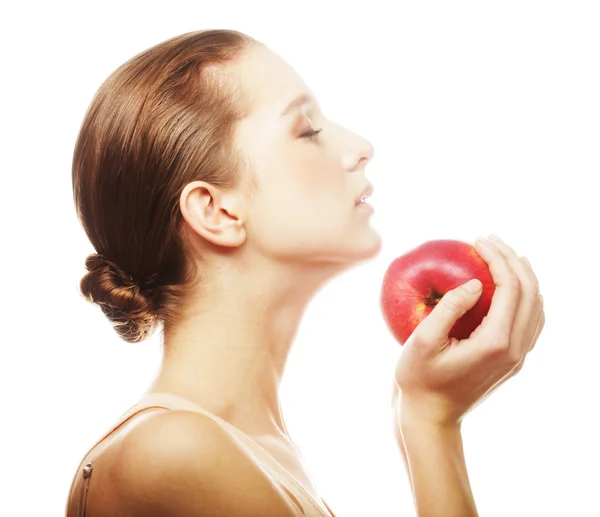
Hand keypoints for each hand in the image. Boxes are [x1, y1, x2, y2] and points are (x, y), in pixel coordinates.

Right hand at [391, 235, 544, 426]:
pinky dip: (524, 296)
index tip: (478, 241)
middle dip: (513, 260)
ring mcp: (517, 357)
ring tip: (502, 255)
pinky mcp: (513, 360)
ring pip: (536, 307)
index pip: (510, 288)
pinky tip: (507, 285)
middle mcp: (515, 349)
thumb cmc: (418, 379)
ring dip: (523, 276)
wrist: (431, 416)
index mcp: (496, 343)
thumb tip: (475, 282)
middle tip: (489, 240)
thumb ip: (449, 309)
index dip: (497, 258)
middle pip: (530, 293)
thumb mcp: (423, 342)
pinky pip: (530, 320)